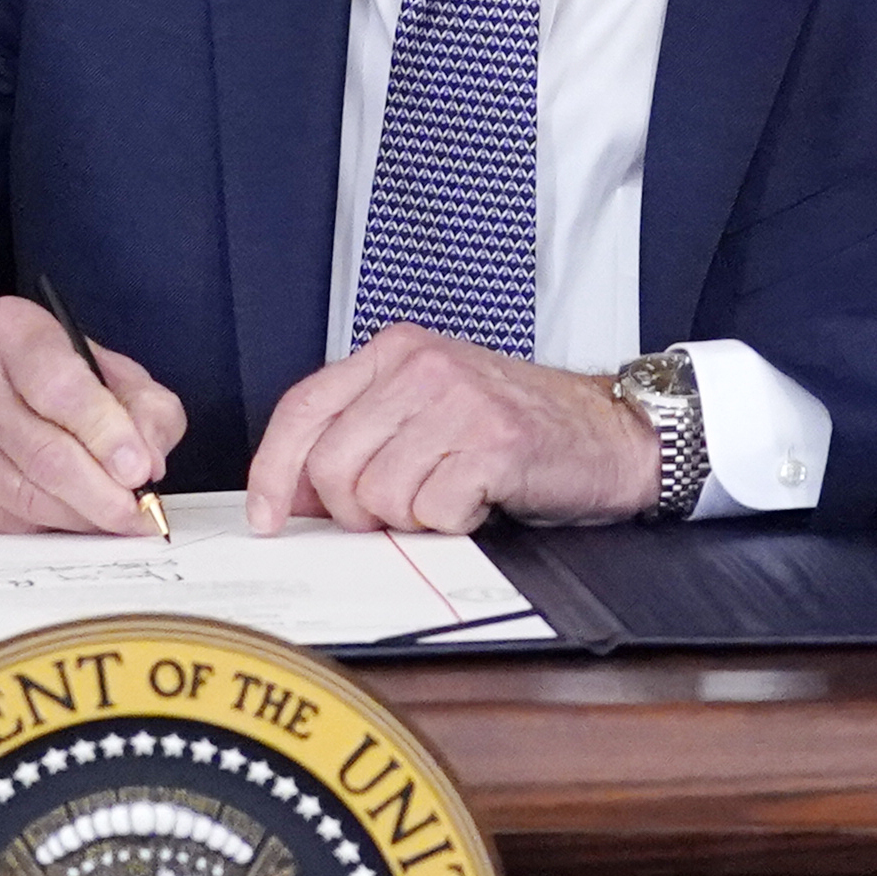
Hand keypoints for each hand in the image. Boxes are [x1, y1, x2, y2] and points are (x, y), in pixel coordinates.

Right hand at [0, 301, 186, 533]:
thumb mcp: (98, 368)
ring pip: (26, 499)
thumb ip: (141, 404)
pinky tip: (63, 512)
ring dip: (80, 518)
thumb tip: (149, 461)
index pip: (61, 387)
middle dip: (102, 495)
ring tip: (111, 516)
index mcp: (10, 331)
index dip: (106, 434)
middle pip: (44, 454)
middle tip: (138, 513)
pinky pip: (5, 523)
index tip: (140, 470)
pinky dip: (47, 526)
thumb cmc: (35, 380)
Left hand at [245, 325, 657, 534]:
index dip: (273, 471)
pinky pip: (433, 511)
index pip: (303, 409)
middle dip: (352, 510)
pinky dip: (451, 524)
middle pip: (330, 464)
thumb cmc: (516, 426)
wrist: (609, 432)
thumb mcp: (428, 408)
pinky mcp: (493, 443)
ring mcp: (458, 402)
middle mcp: (421, 367)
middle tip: (397, 511)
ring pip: (377, 495)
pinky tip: (477, 502)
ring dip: (408, 517)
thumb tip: (291, 493)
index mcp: (394, 351)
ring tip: (446, 497)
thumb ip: (361, 434)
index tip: (267, 516)